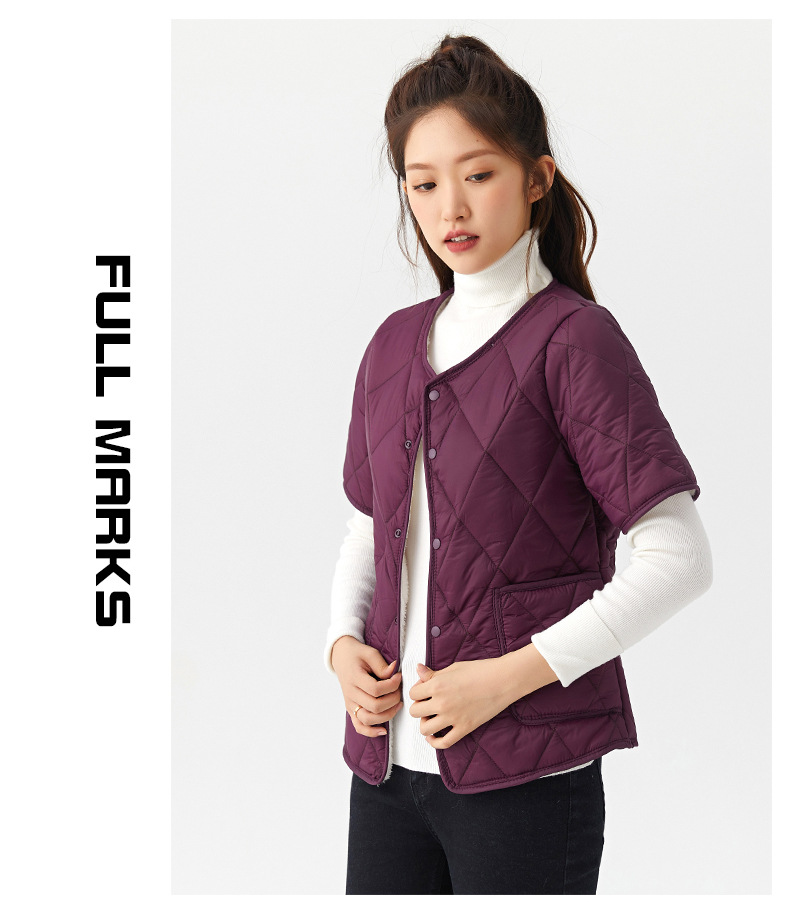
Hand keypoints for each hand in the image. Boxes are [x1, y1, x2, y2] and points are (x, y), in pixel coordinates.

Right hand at [331, 635, 402, 737]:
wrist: (341, 656)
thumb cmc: (357, 654)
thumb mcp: (370, 652)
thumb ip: (382, 665)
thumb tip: (394, 673)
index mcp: (354, 678)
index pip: (375, 689)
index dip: (392, 685)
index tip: (399, 677)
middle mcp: (350, 693)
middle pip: (374, 706)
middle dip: (393, 700)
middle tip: (399, 690)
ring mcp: (350, 703)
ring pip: (368, 719)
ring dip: (387, 715)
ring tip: (397, 704)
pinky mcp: (351, 709)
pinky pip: (359, 726)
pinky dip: (371, 732)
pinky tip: (384, 730)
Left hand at [408, 652, 544, 748]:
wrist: (503, 680)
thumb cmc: (480, 670)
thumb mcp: (453, 668)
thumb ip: (433, 674)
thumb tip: (418, 670)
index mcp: (437, 685)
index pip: (413, 693)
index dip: (417, 691)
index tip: (424, 690)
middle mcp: (441, 703)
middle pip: (415, 711)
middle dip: (419, 707)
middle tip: (428, 704)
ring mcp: (452, 718)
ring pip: (424, 729)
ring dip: (425, 724)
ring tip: (432, 718)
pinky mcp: (464, 728)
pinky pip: (443, 742)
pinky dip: (434, 742)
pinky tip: (433, 736)